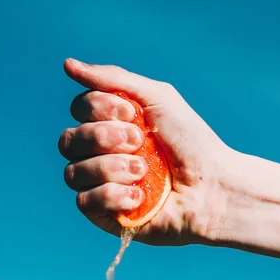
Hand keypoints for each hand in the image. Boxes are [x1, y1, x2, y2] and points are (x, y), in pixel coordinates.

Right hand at [59, 59, 279, 260]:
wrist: (212, 185)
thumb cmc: (191, 142)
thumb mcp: (158, 98)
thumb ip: (113, 79)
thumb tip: (67, 64)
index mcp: (112, 124)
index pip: (79, 108)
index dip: (101, 108)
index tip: (135, 113)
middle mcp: (102, 153)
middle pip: (68, 140)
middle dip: (104, 137)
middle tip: (140, 142)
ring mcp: (103, 185)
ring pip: (73, 173)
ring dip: (111, 167)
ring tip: (144, 171)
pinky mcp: (106, 215)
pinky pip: (84, 202)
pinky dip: (112, 196)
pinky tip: (140, 196)